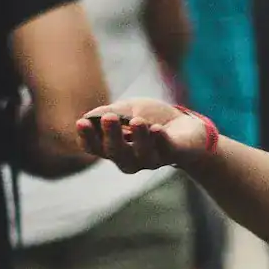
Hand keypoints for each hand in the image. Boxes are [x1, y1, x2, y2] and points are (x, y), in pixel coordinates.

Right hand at [76, 99, 213, 171]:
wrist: (187, 125)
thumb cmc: (152, 118)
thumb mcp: (129, 109)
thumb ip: (111, 112)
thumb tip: (90, 117)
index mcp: (114, 146)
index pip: (95, 148)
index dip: (87, 138)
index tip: (82, 122)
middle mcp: (130, 158)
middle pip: (116, 153)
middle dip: (111, 136)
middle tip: (108, 118)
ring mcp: (153, 159)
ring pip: (142, 156)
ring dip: (139, 138)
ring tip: (137, 121)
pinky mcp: (174, 155)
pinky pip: (166, 151)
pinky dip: (161, 141)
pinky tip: (157, 129)